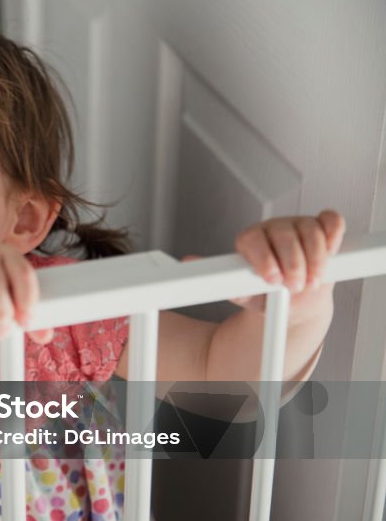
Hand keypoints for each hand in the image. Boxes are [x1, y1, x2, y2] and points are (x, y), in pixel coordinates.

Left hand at [182, 210, 345, 314]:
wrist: (294, 299)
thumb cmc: (266, 294)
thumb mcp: (243, 292)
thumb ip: (221, 280)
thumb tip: (187, 263)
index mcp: (250, 240)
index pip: (253, 240)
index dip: (264, 259)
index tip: (272, 280)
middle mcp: (273, 228)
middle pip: (283, 235)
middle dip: (292, 264)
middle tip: (294, 286)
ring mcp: (298, 225)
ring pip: (309, 230)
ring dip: (315, 258)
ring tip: (312, 281)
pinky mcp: (322, 226)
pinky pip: (330, 221)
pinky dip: (332, 236)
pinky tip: (331, 253)